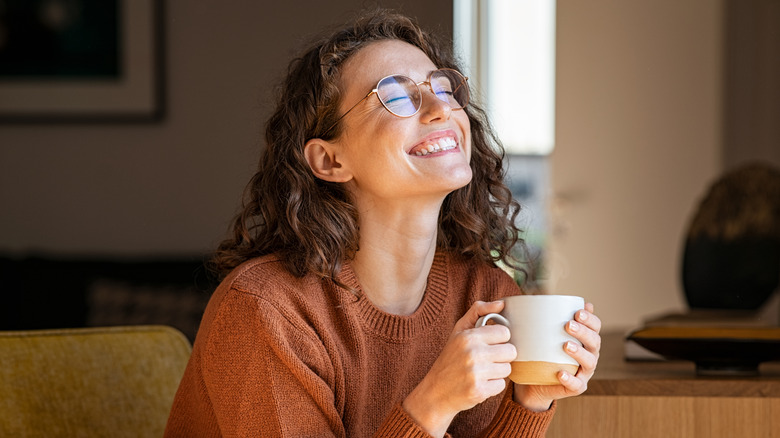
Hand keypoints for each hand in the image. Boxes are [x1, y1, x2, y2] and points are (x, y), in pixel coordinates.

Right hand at [403, 300, 516, 436]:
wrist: (435, 392)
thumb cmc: (450, 358)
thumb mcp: (459, 331)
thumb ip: (478, 311)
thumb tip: (501, 303)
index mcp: (469, 336)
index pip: (505, 333)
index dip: (499, 339)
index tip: (489, 344)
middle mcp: (472, 353)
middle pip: (510, 351)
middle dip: (501, 356)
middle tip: (487, 360)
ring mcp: (476, 373)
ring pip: (507, 369)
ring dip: (497, 372)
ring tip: (482, 372)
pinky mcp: (479, 391)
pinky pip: (501, 385)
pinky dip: (492, 386)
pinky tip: (479, 383)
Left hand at [513, 302, 601, 410]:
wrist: (533, 382)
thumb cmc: (540, 352)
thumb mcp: (541, 334)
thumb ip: (542, 317)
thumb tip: (536, 296)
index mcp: (584, 339)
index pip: (595, 326)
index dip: (590, 318)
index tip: (577, 311)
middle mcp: (589, 354)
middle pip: (595, 342)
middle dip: (584, 332)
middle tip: (568, 325)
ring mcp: (584, 372)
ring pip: (589, 362)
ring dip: (580, 353)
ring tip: (566, 345)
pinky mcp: (576, 387)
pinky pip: (577, 385)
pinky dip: (570, 379)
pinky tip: (560, 373)